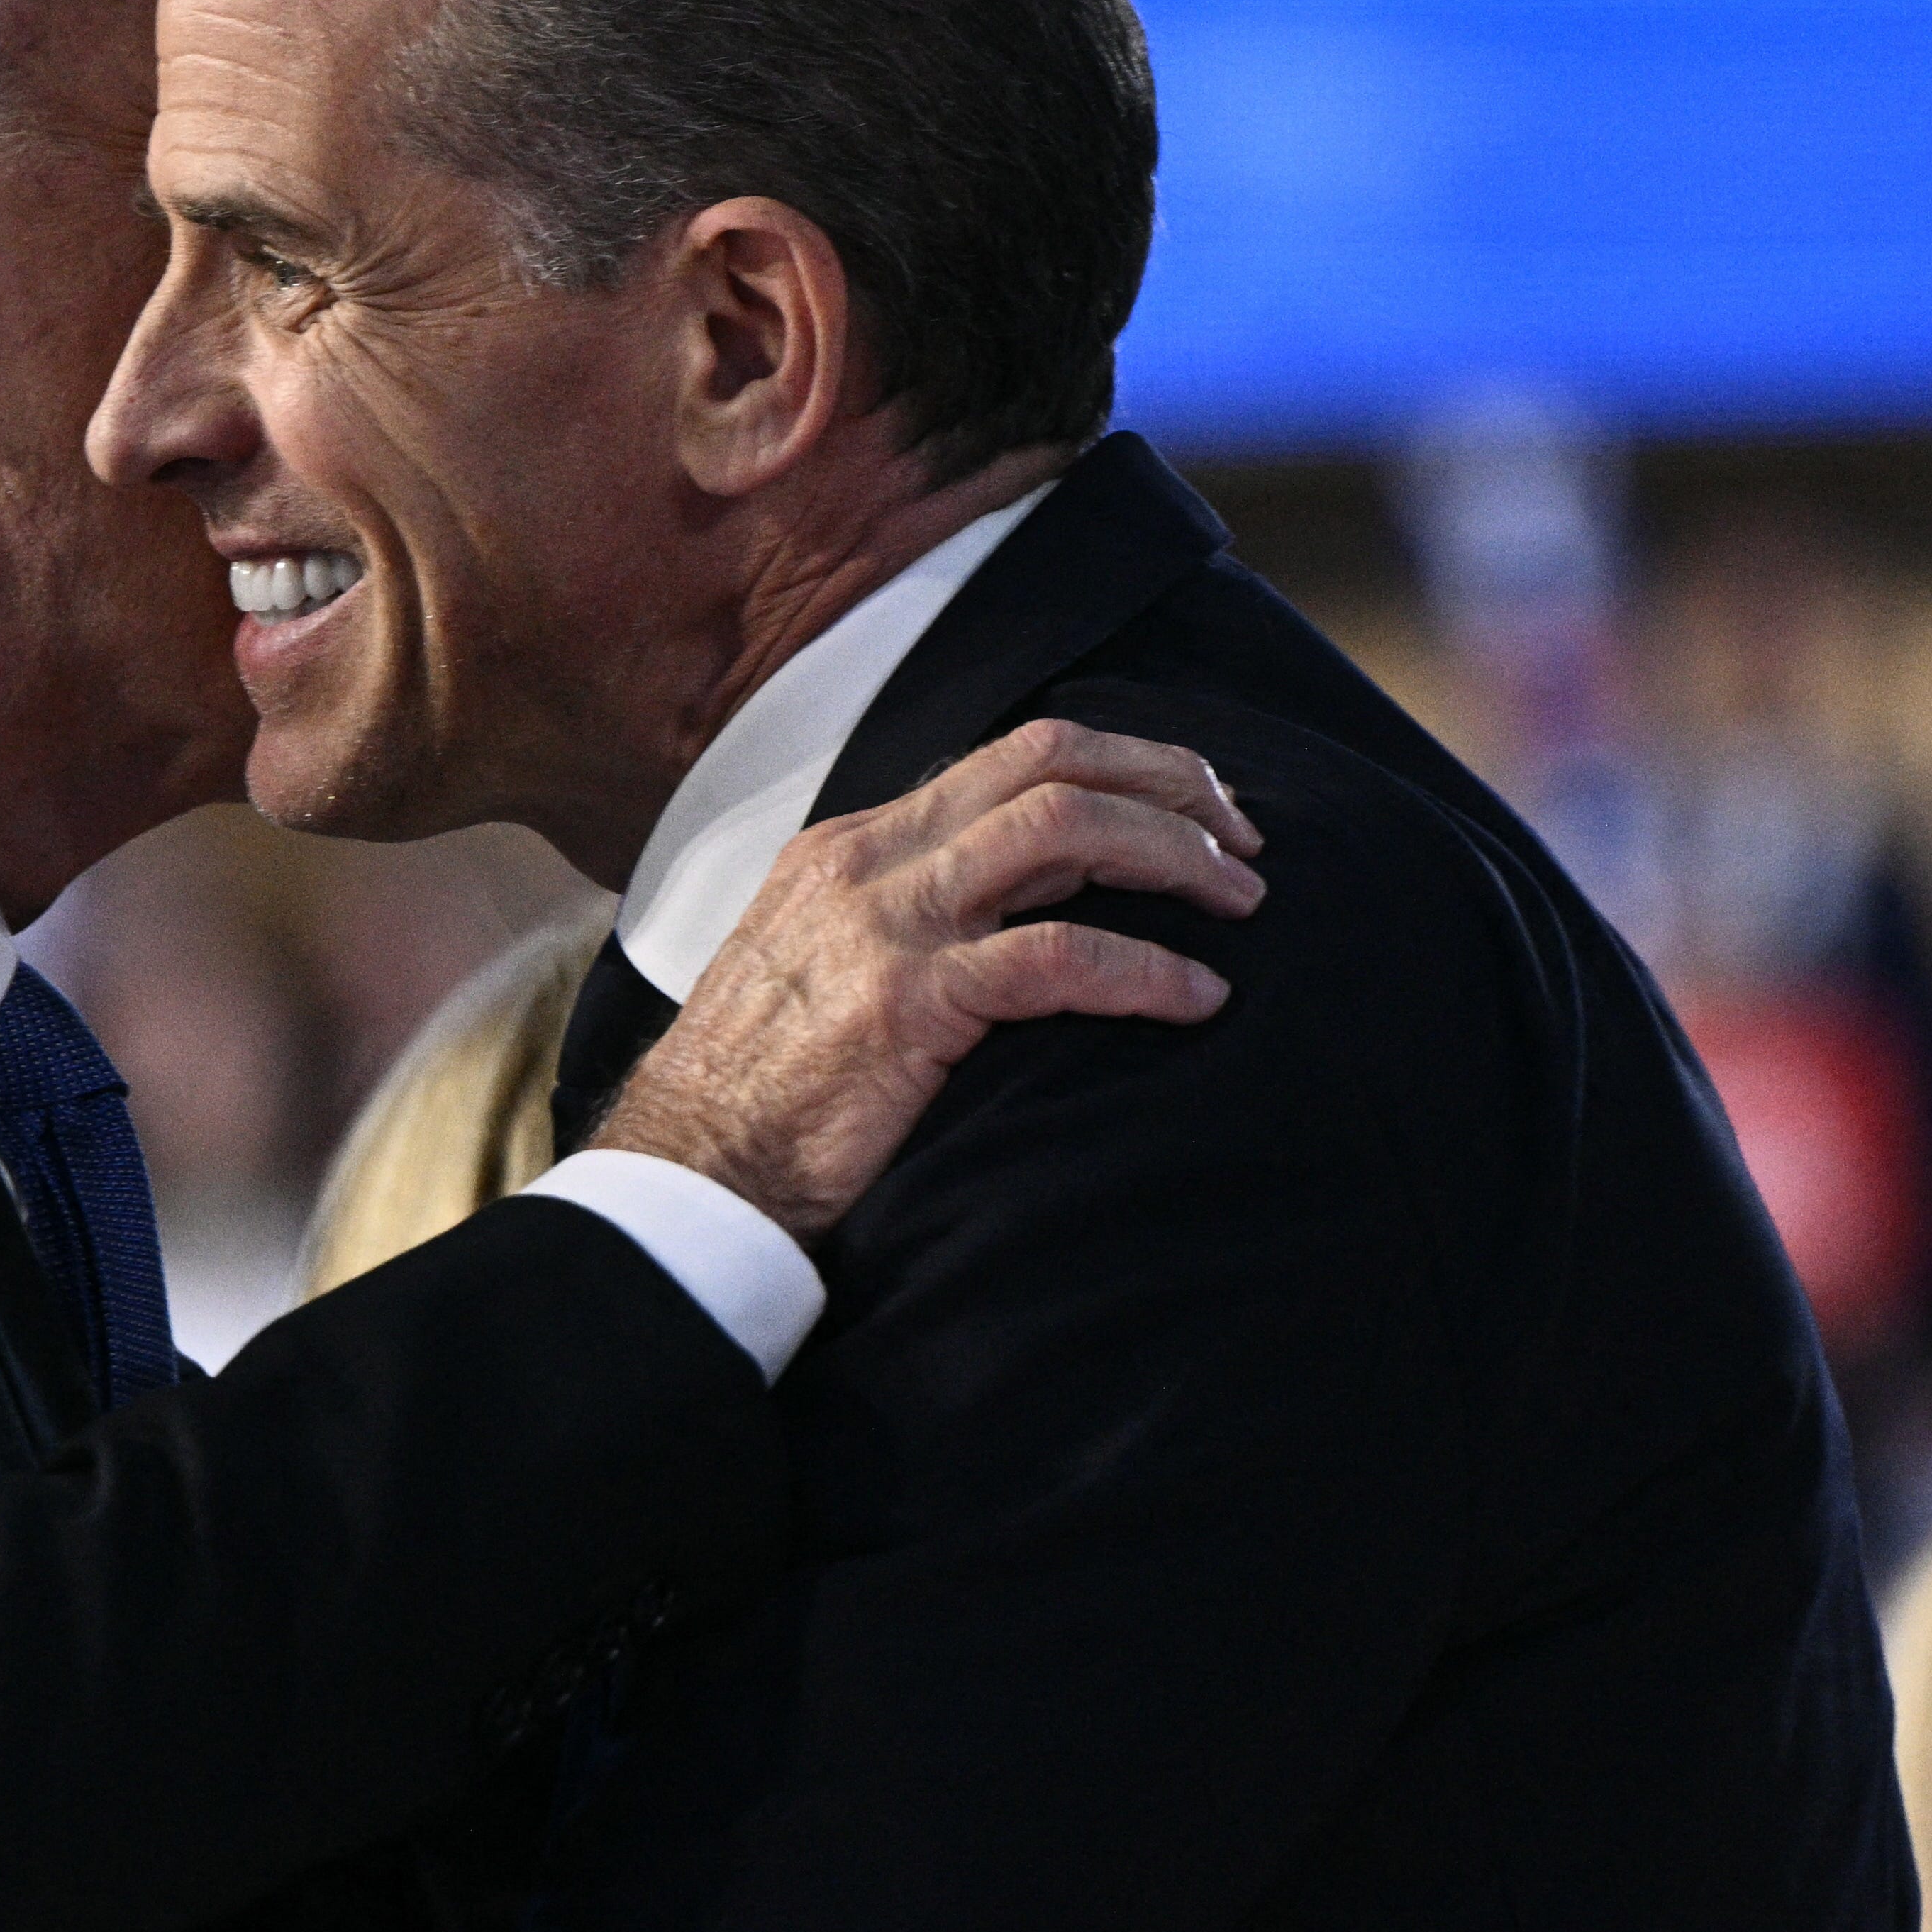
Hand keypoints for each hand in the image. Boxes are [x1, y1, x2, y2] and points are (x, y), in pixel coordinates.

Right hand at [596, 719, 1260, 1237]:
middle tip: (1242, 838)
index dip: (1121, 766)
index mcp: (853, 845)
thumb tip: (1018, 913)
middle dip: (1167, 783)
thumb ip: (908, 923)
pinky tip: (1196, 999)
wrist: (688, 1173)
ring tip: (1242, 902)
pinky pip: (1059, 956)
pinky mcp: (908, 1005)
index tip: (1191, 807)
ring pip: (1064, 830)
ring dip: (1174, 855)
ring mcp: (886, 925)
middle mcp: (870, 860)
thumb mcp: (827, 969)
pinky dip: (1147, 969)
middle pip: (1050, 762)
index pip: (1011, 758)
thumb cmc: (761, 1093)